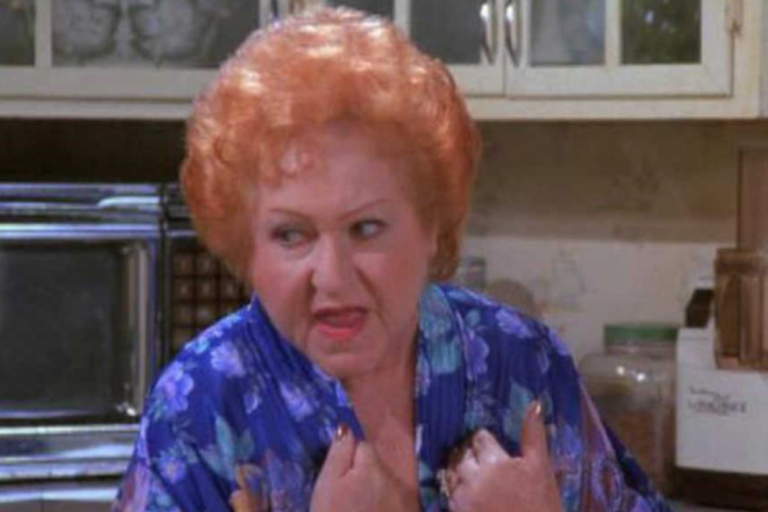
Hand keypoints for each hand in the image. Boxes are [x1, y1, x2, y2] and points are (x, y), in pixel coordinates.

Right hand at [310, 425, 419, 511]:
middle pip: (378, 467)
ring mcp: (407, 500)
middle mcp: (396, 479)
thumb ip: (339, 453)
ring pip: (388, 486)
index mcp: (373, 466)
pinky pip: (397, 503)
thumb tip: (346, 427)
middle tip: (348, 502)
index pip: (363, 447)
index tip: (340, 482)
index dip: (349, 463)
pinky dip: (387, 509)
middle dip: (365, 477)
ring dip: (377, 494)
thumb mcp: (326, 487)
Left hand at [444, 402, 563, 511]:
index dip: (482, 440)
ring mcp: (463, 499)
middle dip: (466, 453)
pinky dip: (452, 490)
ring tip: (465, 472)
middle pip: (462, 455)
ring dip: (456, 470)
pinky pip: (448, 496)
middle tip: (473, 456)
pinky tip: (463, 493)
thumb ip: (534, 435)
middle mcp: (474, 478)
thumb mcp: (541, 470)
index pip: (480, 439)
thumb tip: (535, 403)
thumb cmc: (543, 507)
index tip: (485, 443)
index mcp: (495, 463)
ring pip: (451, 474)